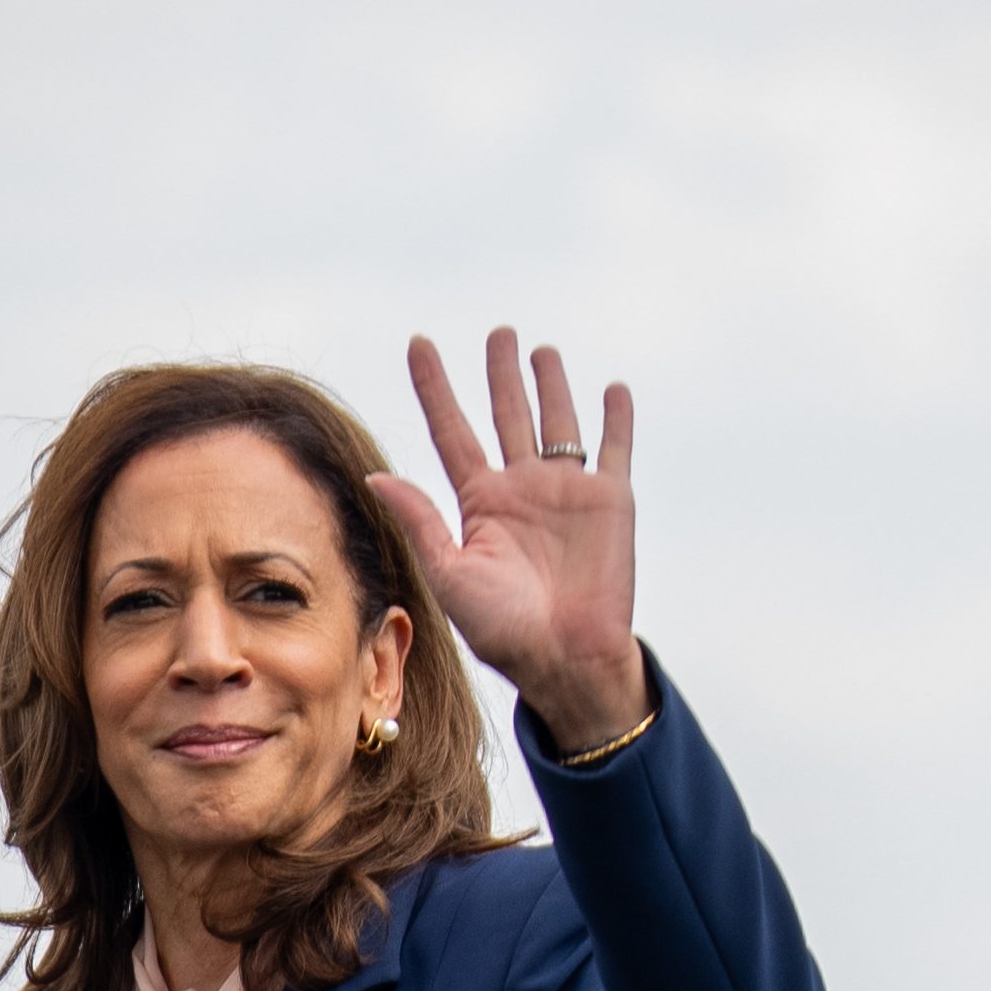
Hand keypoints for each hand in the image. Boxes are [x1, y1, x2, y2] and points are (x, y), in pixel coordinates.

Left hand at [366, 327, 654, 754]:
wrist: (565, 657)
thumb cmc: (502, 630)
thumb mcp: (450, 574)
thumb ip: (420, 521)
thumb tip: (375, 477)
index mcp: (480, 504)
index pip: (452, 431)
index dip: (435, 387)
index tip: (418, 344)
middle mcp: (521, 490)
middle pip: (506, 416)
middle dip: (499, 375)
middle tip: (497, 333)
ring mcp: (566, 492)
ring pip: (557, 422)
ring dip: (550, 385)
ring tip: (540, 350)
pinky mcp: (610, 500)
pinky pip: (613, 448)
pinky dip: (615, 418)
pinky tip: (611, 389)